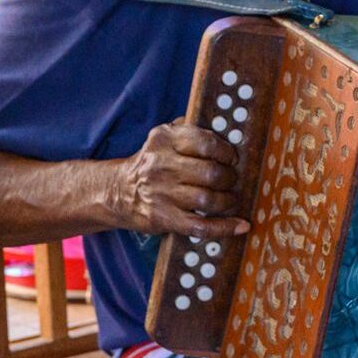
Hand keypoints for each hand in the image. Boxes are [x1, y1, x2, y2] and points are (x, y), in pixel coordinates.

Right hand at [111, 120, 250, 237]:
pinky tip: (240, 225)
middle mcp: (161, 165)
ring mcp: (161, 193)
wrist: (117, 192)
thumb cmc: (151, 164)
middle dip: (229, 178)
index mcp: (164, 139)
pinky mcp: (163, 218)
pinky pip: (200, 226)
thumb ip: (188, 129)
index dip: (226, 152)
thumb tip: (225, 132)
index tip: (232, 158)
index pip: (206, 143)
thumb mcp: (163, 138)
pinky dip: (224, 227)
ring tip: (231, 199)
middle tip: (232, 180)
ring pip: (208, 199)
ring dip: (228, 201)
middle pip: (211, 172)